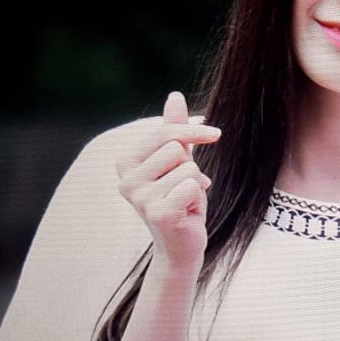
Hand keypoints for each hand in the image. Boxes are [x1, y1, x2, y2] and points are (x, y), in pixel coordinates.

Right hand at [115, 91, 221, 270]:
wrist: (182, 245)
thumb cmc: (180, 199)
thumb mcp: (179, 160)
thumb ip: (174, 129)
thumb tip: (175, 95)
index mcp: (125, 162)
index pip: (166, 133)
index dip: (194, 132)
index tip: (215, 134)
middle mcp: (126, 180)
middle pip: (177, 149)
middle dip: (192, 167)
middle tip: (185, 188)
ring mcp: (140, 198)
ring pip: (189, 168)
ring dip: (196, 185)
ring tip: (185, 201)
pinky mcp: (159, 213)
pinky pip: (192, 185)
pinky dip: (199, 198)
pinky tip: (188, 213)